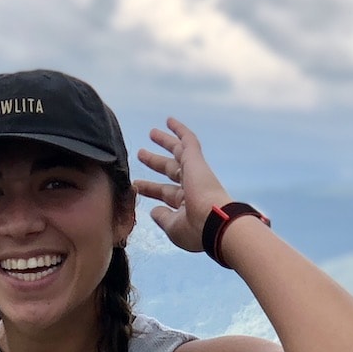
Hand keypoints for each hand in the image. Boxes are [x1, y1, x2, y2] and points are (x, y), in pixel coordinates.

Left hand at [133, 118, 231, 254]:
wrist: (215, 224)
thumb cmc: (196, 231)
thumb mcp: (173, 227)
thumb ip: (162, 218)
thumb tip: (153, 210)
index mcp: (187, 205)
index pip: (165, 193)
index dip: (150, 188)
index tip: (136, 185)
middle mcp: (192, 187)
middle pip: (170, 170)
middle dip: (155, 162)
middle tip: (140, 154)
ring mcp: (195, 173)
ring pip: (178, 152)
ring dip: (165, 142)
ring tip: (152, 133)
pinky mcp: (196, 162)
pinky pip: (189, 141)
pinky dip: (180, 131)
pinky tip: (169, 120)